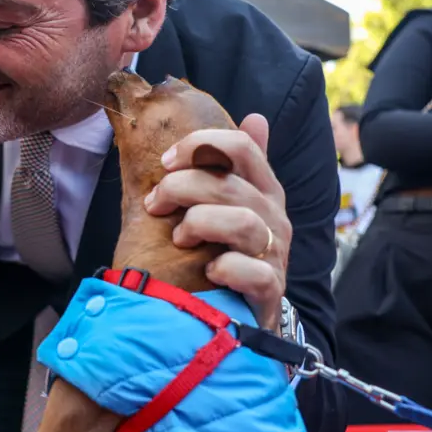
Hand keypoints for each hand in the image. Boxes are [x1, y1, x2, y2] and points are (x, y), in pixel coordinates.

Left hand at [145, 113, 288, 330]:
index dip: (199, 146)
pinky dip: (226, 268)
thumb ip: (236, 166)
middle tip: (156, 204)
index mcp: (263, 189)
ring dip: (199, 225)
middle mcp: (274, 216)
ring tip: (179, 239)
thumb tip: (256, 117)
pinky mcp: (271, 288)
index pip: (241, 147)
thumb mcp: (232, 204)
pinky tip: (208, 272)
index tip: (166, 163)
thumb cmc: (229, 251)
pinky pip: (253, 271)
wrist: (246, 313)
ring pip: (242, 222)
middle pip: (229, 184)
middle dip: (182, 189)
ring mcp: (275, 253)